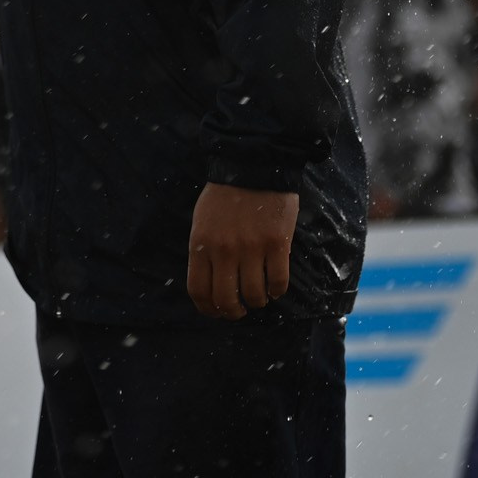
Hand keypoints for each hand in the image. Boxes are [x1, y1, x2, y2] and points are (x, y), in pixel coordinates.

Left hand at [185, 182, 297, 319]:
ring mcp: (251, 248)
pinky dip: (277, 291)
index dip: (208, 309)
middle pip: (226, 300)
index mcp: (201, 244)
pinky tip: (275, 286)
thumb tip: (210, 284)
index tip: (216, 312)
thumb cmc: (224, 195)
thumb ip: (204, 251)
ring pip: (254, 295)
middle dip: (233, 312)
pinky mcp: (277, 243)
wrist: (252, 165)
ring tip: (259, 295)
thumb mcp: (202, 221)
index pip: (199, 291)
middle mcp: (224, 250)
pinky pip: (278, 282)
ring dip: (258, 302)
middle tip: (240, 310)